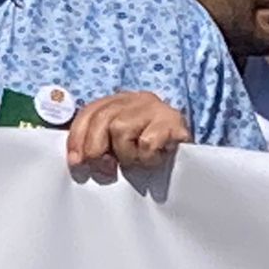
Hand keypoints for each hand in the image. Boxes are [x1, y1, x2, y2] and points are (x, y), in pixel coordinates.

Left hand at [65, 91, 190, 177]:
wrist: (193, 157)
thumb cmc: (151, 152)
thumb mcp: (119, 146)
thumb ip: (99, 145)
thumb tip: (77, 160)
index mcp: (120, 102)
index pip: (90, 111)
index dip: (77, 136)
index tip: (76, 161)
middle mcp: (137, 99)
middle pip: (101, 119)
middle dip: (96, 149)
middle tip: (107, 168)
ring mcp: (155, 108)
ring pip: (121, 129)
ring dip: (126, 155)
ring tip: (138, 160)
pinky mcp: (173, 121)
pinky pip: (146, 142)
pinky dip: (146, 157)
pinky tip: (154, 158)